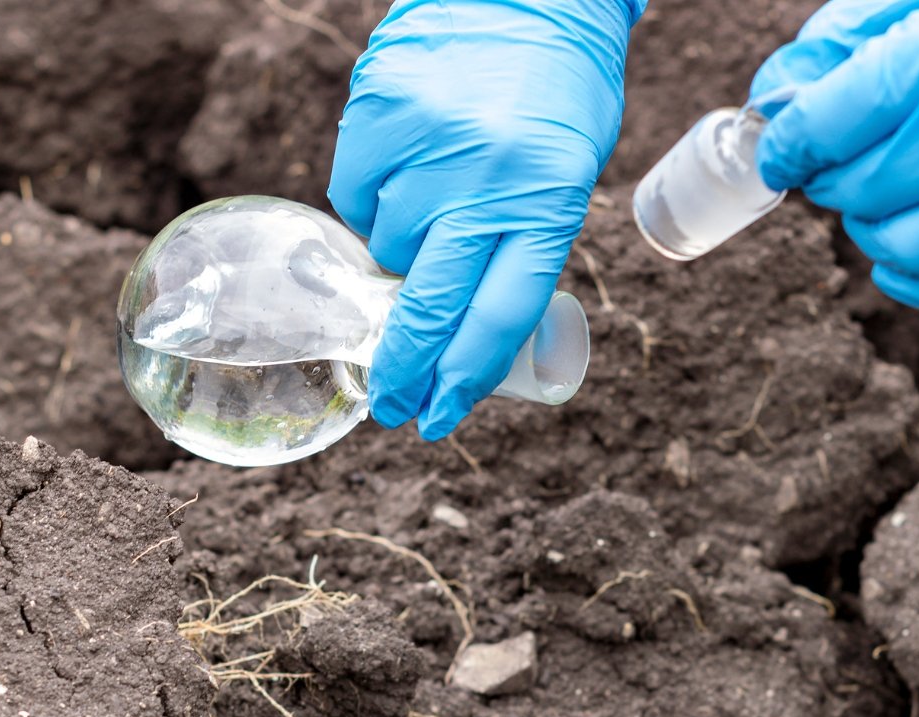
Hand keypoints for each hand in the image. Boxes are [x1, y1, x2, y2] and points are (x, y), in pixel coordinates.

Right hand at [329, 0, 640, 438]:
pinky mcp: (378, 116)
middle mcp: (486, 179)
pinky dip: (373, 200)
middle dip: (404, 367)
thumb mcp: (563, 177)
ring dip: (401, 250)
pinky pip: (355, 196)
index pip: (500, 316)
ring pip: (386, 247)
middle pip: (430, 304)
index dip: (463, 378)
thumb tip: (449, 327)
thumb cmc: (553, 97)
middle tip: (387, 405)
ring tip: (433, 204)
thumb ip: (515, 245)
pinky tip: (404, 170)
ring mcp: (427, 147)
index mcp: (548, 200)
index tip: (436, 418)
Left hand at [751, 0, 918, 316]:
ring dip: (876, 234)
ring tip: (883, 206)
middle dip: (837, 185)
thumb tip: (772, 104)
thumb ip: (846, 42)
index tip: (784, 154)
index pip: (824, 127)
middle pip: (863, 192)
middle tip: (849, 168)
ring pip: (911, 247)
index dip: (788, 148)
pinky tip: (901, 265)